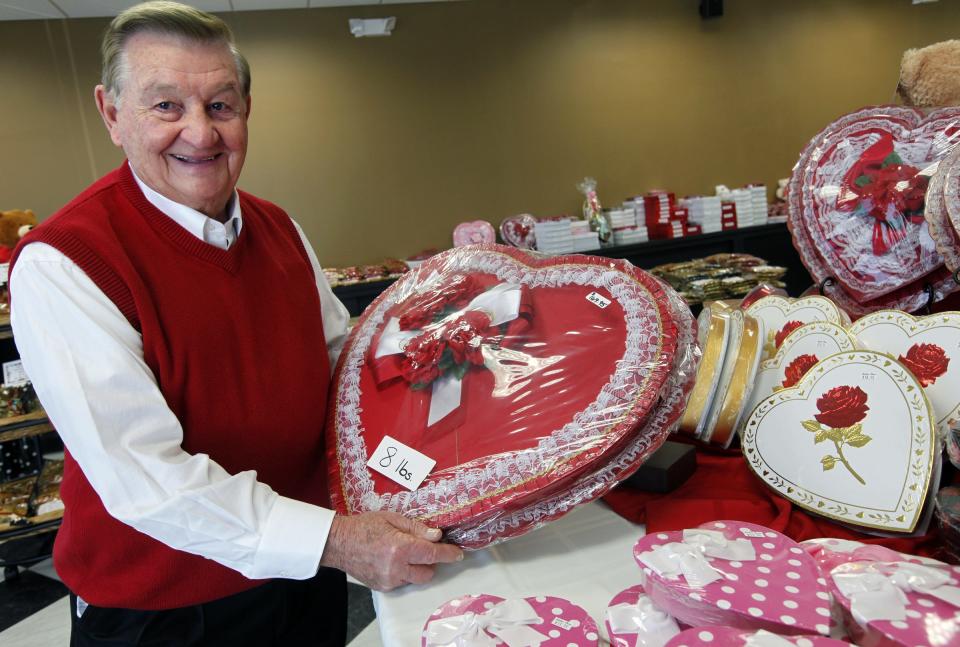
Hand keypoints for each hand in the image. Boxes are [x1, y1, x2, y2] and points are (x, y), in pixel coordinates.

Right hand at [319, 511, 462, 590]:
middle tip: (423, 549)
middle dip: (431, 562)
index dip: (448, 554)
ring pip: (415, 579)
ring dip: (416, 568)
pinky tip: (391, 560)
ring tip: (404, 553)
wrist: (339, 543)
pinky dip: (403, 573)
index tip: (458, 554)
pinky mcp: (382, 587)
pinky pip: (402, 582)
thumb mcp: (392, 519)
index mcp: (400, 548)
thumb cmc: (364, 526)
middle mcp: (396, 568)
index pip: (432, 555)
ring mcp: (388, 580)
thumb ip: (416, 528)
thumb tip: (437, 535)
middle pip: (428, 572)